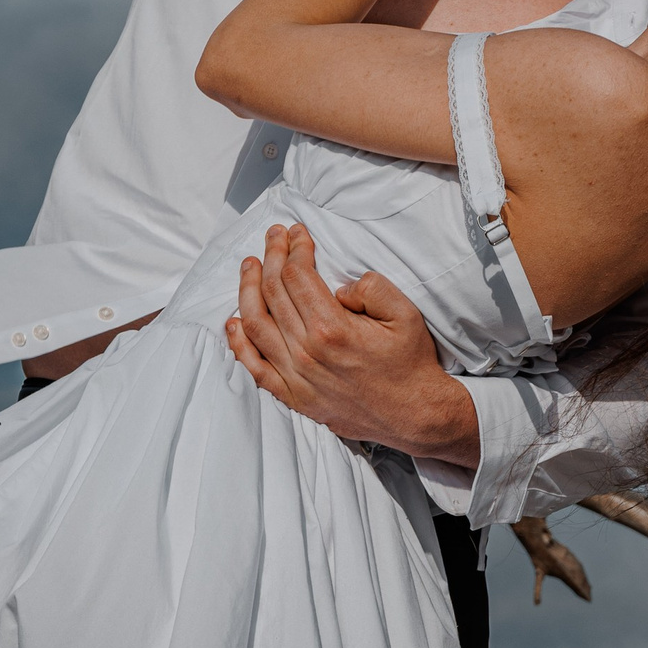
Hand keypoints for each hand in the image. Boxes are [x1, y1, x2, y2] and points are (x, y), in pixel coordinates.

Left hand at [227, 223, 480, 466]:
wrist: (414, 414)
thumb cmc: (410, 363)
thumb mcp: (405, 314)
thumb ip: (371, 288)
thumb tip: (338, 286)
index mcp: (332, 329)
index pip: (297, 276)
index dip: (294, 248)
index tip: (298, 233)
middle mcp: (306, 353)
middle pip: (273, 292)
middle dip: (271, 256)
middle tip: (273, 237)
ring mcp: (296, 377)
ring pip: (255, 324)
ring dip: (248, 289)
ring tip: (250, 266)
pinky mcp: (293, 396)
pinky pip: (254, 368)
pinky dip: (238, 344)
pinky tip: (233, 322)